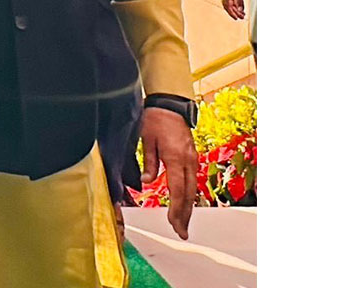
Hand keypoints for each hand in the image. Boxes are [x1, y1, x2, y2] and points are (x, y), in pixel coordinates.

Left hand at [141, 107, 198, 239]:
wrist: (169, 103)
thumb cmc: (154, 119)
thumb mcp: (145, 138)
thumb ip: (148, 162)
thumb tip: (147, 182)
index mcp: (176, 157)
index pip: (177, 190)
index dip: (176, 210)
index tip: (174, 225)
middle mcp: (188, 161)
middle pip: (188, 194)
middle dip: (185, 215)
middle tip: (181, 232)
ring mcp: (192, 159)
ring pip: (192, 189)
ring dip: (187, 207)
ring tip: (182, 223)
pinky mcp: (191, 157)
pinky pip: (191, 181)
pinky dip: (188, 195)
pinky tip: (184, 204)